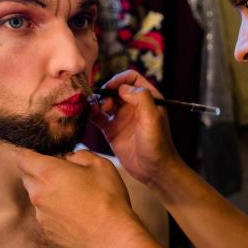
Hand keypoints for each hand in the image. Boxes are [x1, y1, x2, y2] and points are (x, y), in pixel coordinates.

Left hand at [18, 148, 143, 247]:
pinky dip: (55, 210)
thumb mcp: (100, 164)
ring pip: (37, 196)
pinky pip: (45, 214)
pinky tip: (76, 212)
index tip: (43, 154)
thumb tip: (69, 158)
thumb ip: (79, 155)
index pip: (23, 158)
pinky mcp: (47, 231)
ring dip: (48, 192)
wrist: (111, 238)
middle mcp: (38, 194)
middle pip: (28, 177)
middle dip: (40, 171)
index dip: (31, 153)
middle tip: (64, 173)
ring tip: (74, 195)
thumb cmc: (107, 198)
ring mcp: (41, 215)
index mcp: (48, 173)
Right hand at [91, 70, 182, 185]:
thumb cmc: (158, 144)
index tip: (111, 88)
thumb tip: (123, 88)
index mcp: (148, 98)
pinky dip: (91, 113)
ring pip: (105, 101)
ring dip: (98, 102)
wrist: (154, 170)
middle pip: (115, 88)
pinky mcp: (112, 130)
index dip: (120, 79)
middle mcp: (134, 105)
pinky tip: (89, 114)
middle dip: (106, 91)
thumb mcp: (153, 118)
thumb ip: (141, 98)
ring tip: (98, 110)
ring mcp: (122, 117)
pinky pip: (98, 117)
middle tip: (105, 104)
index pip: (132, 78)